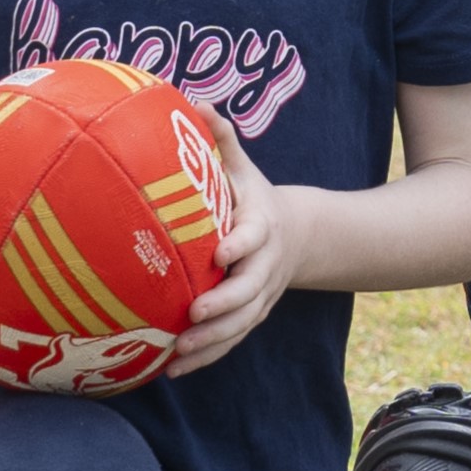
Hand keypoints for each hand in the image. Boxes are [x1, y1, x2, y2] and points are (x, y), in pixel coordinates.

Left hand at [168, 147, 289, 378]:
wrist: (298, 234)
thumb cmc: (253, 197)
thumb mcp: (243, 167)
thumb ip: (221, 139)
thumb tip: (195, 101)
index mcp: (262, 226)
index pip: (254, 236)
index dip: (241, 245)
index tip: (220, 253)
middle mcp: (264, 265)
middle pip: (251, 290)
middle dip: (225, 305)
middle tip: (193, 314)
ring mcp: (260, 295)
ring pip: (241, 324)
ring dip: (212, 341)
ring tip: (176, 352)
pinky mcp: (250, 315)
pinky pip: (230, 341)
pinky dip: (205, 358)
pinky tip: (171, 370)